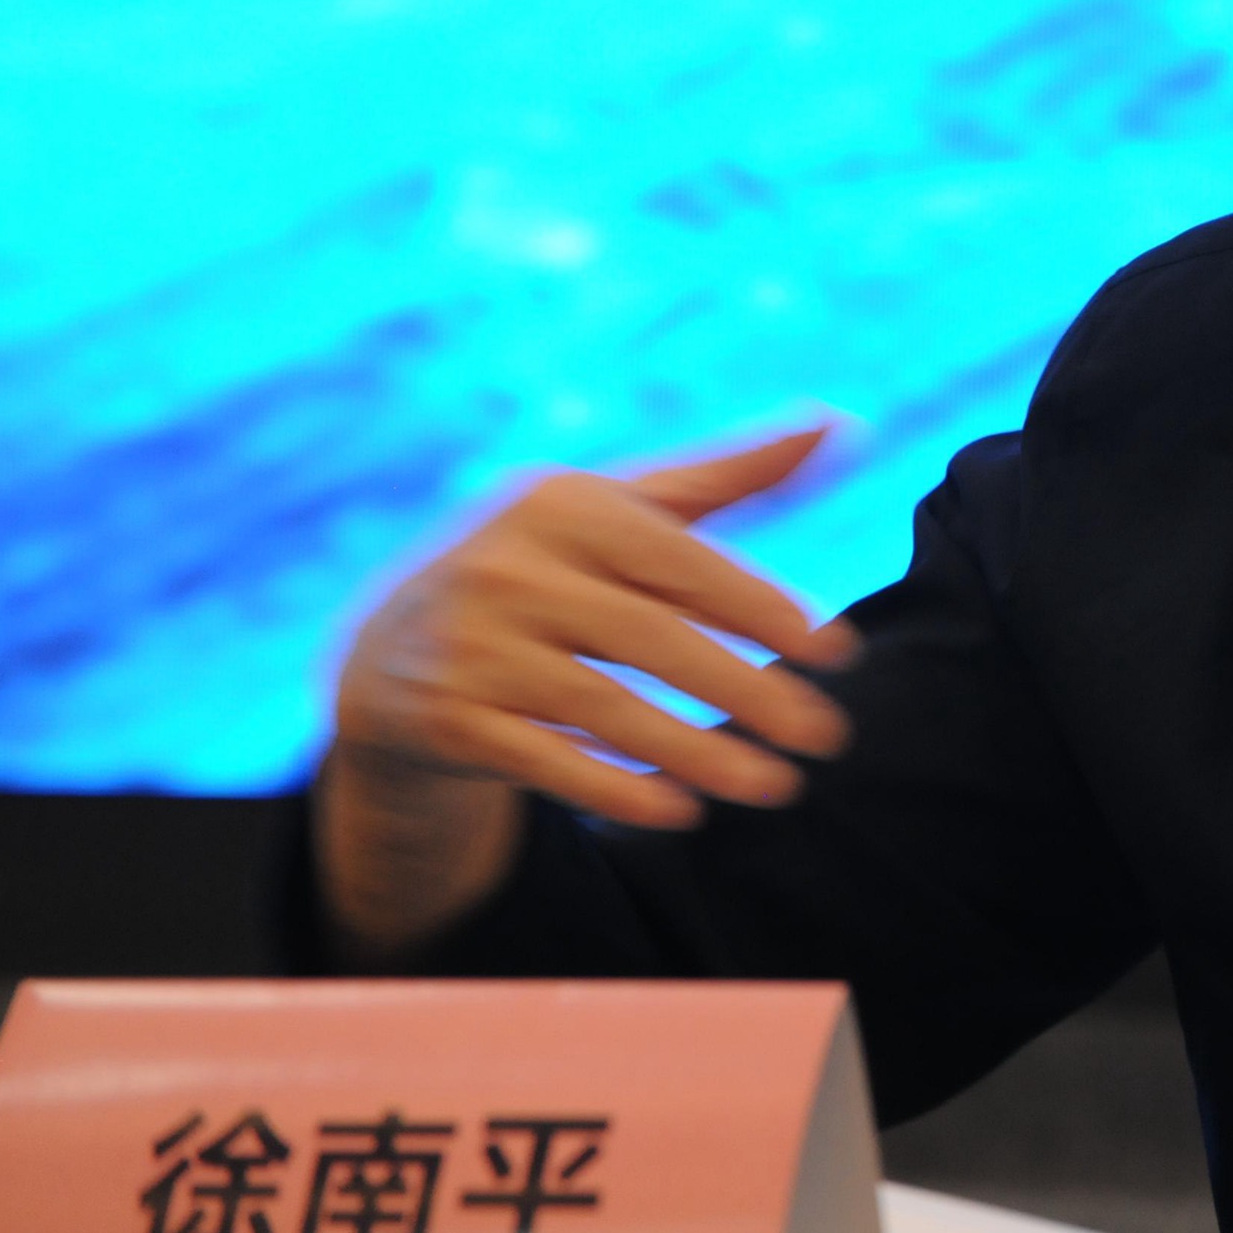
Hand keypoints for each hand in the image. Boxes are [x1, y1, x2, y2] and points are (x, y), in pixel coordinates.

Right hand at [317, 427, 858, 950]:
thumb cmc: (545, 566)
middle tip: (827, 736)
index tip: (840, 651)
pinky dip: (613, 787)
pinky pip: (541, 762)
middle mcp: (508, 568)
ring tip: (778, 786)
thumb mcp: (622, 508)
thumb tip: (845, 423)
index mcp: (562, 503)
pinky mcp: (445, 719)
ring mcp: (470, 646)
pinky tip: (682, 810)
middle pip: (649, 638)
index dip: (761, 605)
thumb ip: (731, 473)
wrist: (386, 649)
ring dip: (698, 753)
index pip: (679, 558)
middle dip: (746, 689)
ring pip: (602, 708)